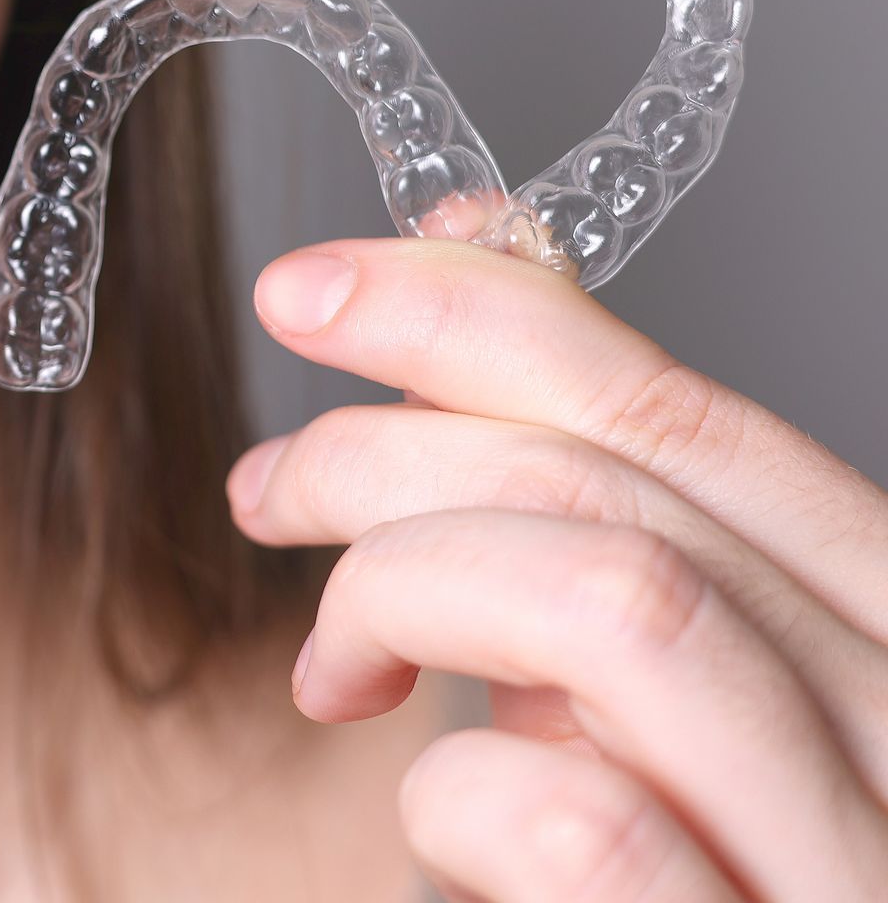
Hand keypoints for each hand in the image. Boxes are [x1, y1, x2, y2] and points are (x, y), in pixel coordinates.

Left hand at [224, 237, 887, 901]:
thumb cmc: (701, 870)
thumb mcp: (669, 666)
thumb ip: (607, 486)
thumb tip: (487, 251)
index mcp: (883, 633)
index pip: (688, 413)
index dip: (478, 315)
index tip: (319, 283)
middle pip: (632, 489)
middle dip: (390, 448)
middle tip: (267, 489)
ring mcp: (852, 870)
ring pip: (619, 603)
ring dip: (406, 586)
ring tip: (333, 660)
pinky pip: (574, 820)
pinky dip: (449, 783)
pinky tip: (429, 806)